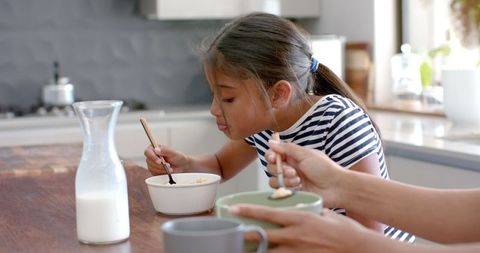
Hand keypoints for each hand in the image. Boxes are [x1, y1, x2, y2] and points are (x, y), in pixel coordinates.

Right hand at [144, 145, 189, 175]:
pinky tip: (167, 171)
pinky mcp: (154, 171)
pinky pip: (154, 174)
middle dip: (159, 165)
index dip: (152, 157)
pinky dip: (161, 173)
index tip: (160, 161)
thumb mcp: (173, 153)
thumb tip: (156, 150)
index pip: (147, 152)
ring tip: (170, 168)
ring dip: (161, 169)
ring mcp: (152, 164)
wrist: (181, 166)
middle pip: (149, 161)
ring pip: (151, 168)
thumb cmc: (178, 157)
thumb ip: (165, 150)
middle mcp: (151, 156)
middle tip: (168, 165)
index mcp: (154, 148)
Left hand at [230, 204, 370, 252]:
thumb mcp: (326, 214)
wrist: (360, 248)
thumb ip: (311, 211)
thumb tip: (304, 208)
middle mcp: (295, 236)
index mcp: (299, 219)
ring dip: (257, 252)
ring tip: (245, 250)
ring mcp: (298, 251)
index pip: (268, 214)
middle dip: (246, 235)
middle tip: (233, 233)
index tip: (234, 209)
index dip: (248, 211)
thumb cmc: (346, 230)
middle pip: (263, 236)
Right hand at [265, 141, 344, 207]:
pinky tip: (300, 187)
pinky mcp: (293, 192)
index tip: (273, 158)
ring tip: (298, 180)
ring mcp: (291, 181)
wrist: (336, 187)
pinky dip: (288, 188)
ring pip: (275, 180)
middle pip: (271, 168)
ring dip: (284, 180)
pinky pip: (281, 191)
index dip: (271, 156)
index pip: (274, 154)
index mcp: (294, 157)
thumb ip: (287, 148)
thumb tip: (271, 142)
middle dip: (279, 170)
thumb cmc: (325, 169)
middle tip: (293, 171)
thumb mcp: (306, 154)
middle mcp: (290, 168)